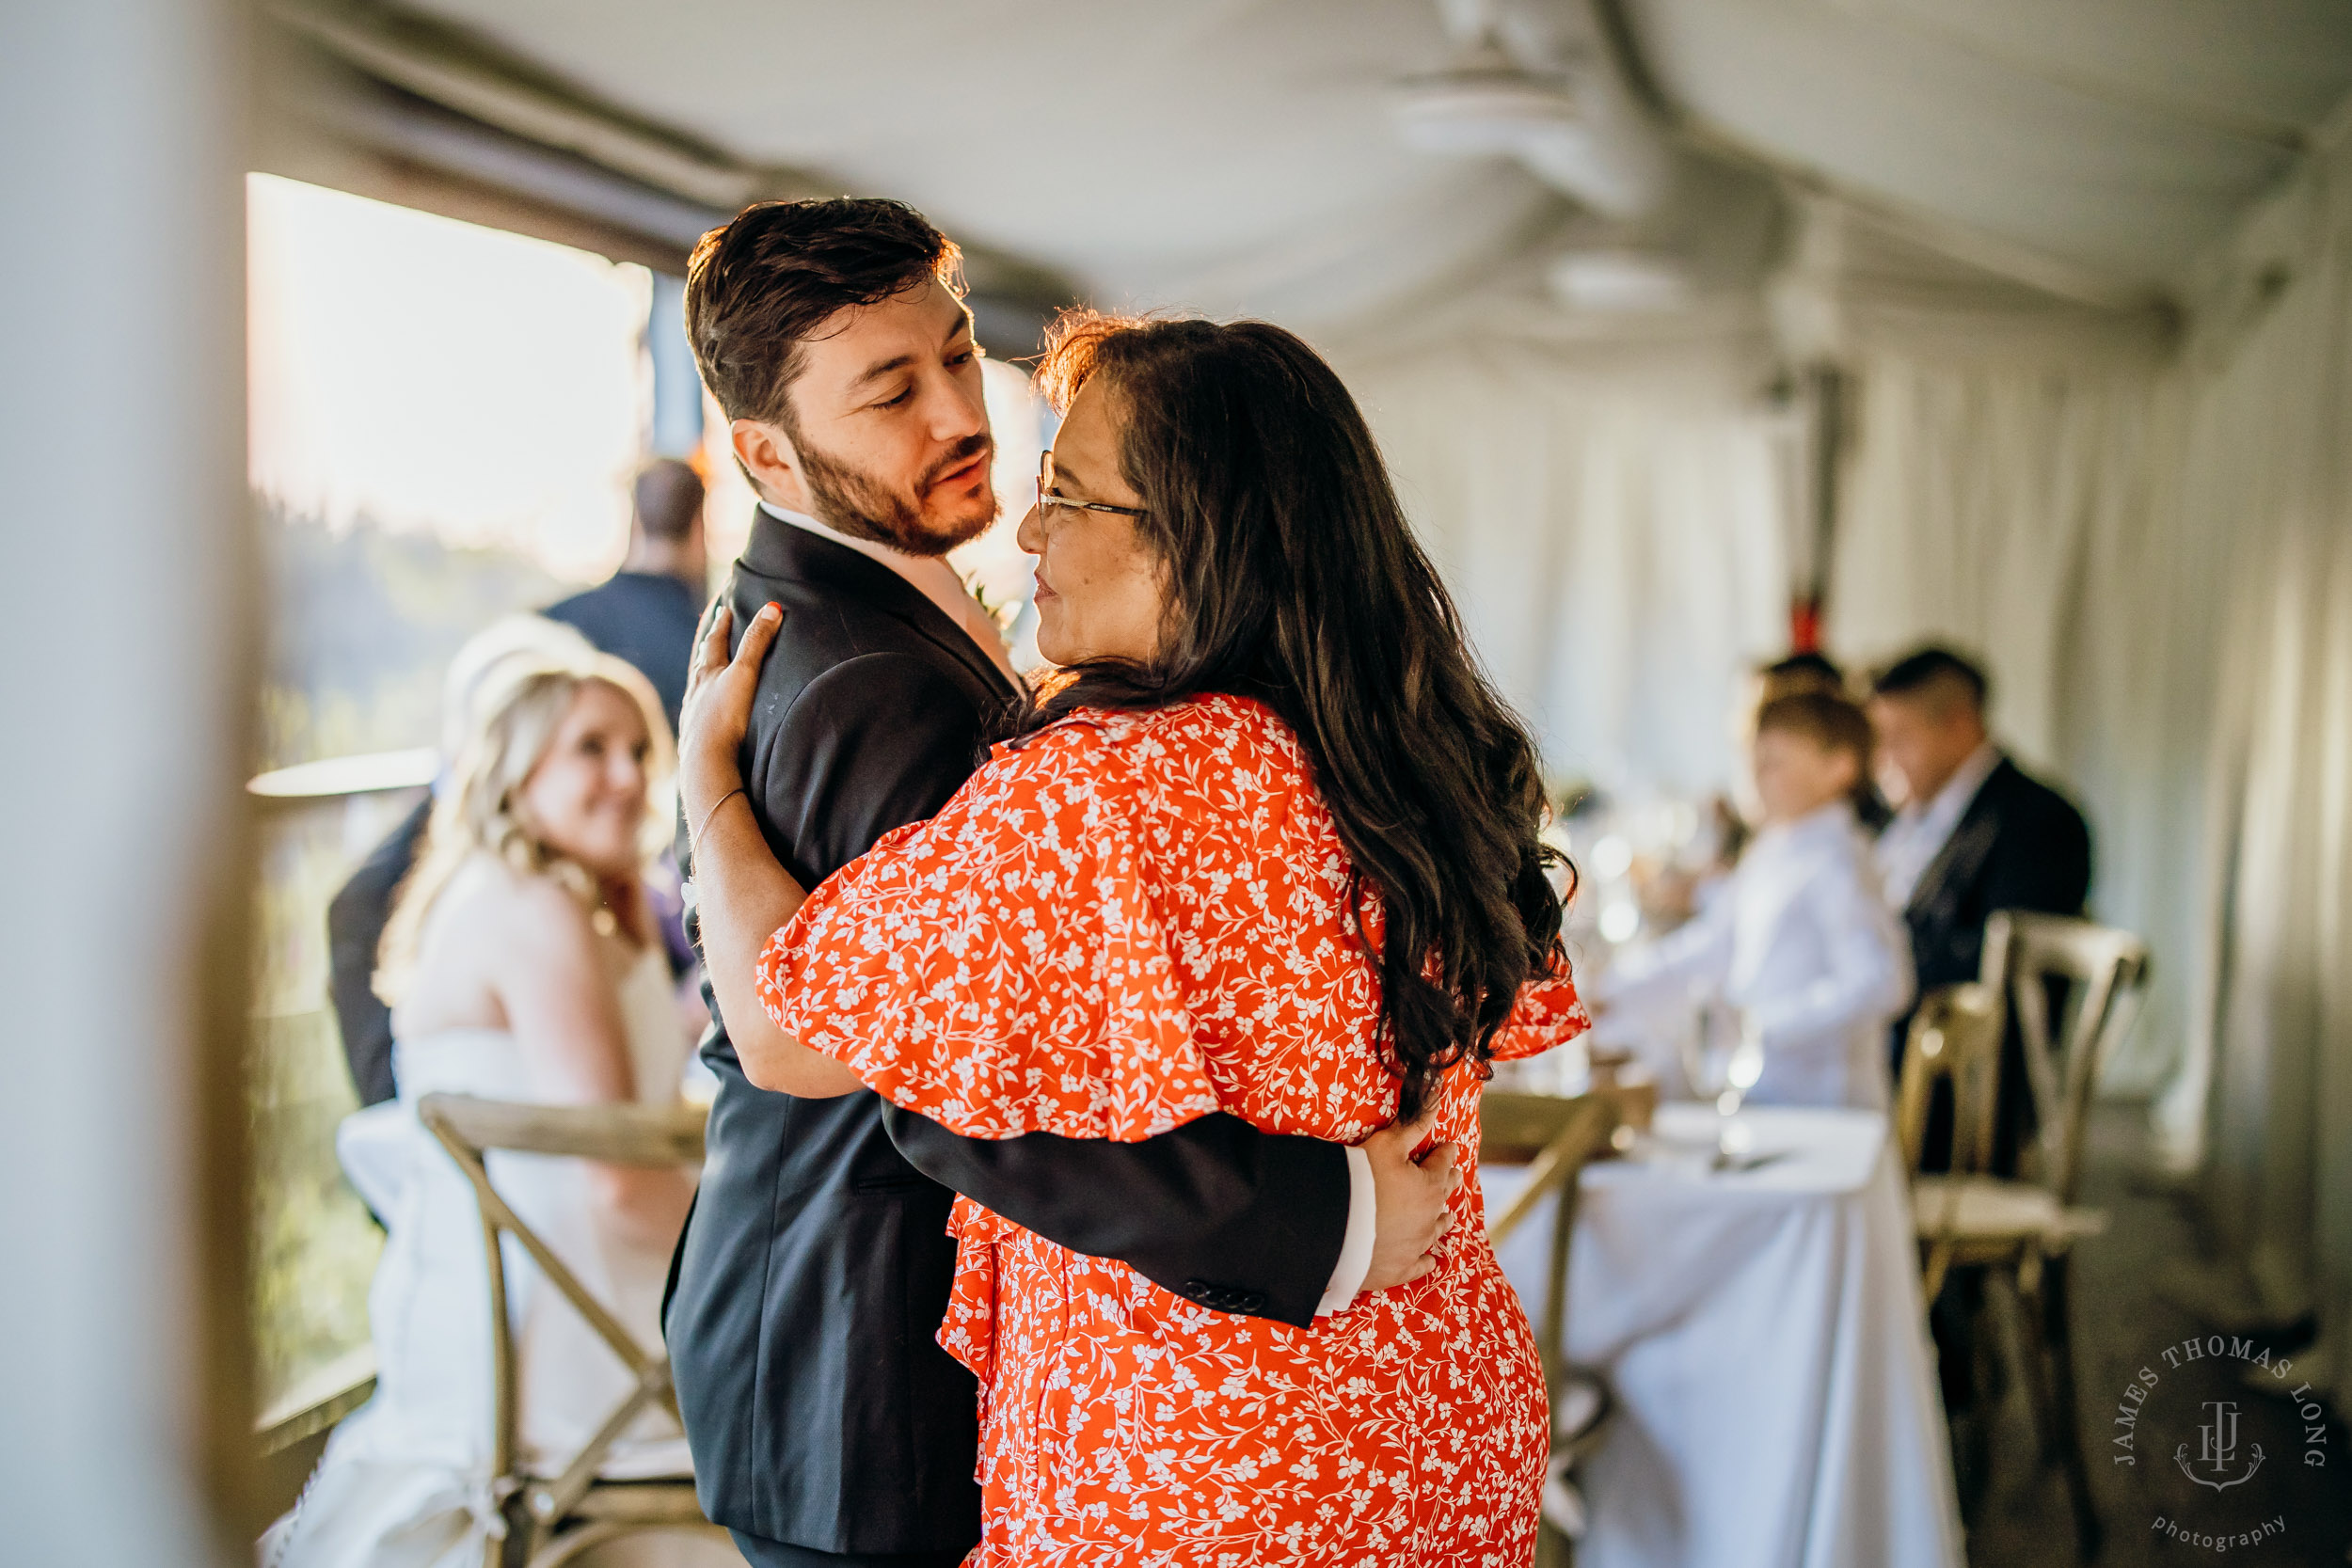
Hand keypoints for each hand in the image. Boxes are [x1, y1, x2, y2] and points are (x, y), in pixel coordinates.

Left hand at [679, 601, 779, 823]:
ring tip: (705, 668)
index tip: (724, 608)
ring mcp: (693, 714)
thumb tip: (772, 608)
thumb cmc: (725, 717)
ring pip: (696, 686)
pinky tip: (701, 711)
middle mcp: (696, 690)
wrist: (705, 762)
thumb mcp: (745, 674)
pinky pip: (696, 712)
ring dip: (702, 673)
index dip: (722, 623)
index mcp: (707, 673)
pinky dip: (700, 703)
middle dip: (709, 643)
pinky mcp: (695, 737)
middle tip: (712, 628)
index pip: (714, 640)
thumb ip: (757, 642)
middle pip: (701, 659)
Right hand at [1359, 1104, 1461, 1291]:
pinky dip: (1426, 1261)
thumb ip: (1414, 1124)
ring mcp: (1416, 1246)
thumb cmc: (1361, 1180)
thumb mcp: (1387, 1144)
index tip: (1450, 1146)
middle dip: (1448, 1182)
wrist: (1334, 1230)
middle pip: (1444, 1196)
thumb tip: (1438, 1097)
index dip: (1446, 1152)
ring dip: (1442, 1221)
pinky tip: (1431, 1261)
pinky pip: (1420, 1266)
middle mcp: (1430, 1218)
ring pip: (1436, 1231)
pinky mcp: (1399, 1270)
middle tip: (1454, 1175)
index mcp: (1431, 1186)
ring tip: (1447, 1217)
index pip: (1443, 1163)